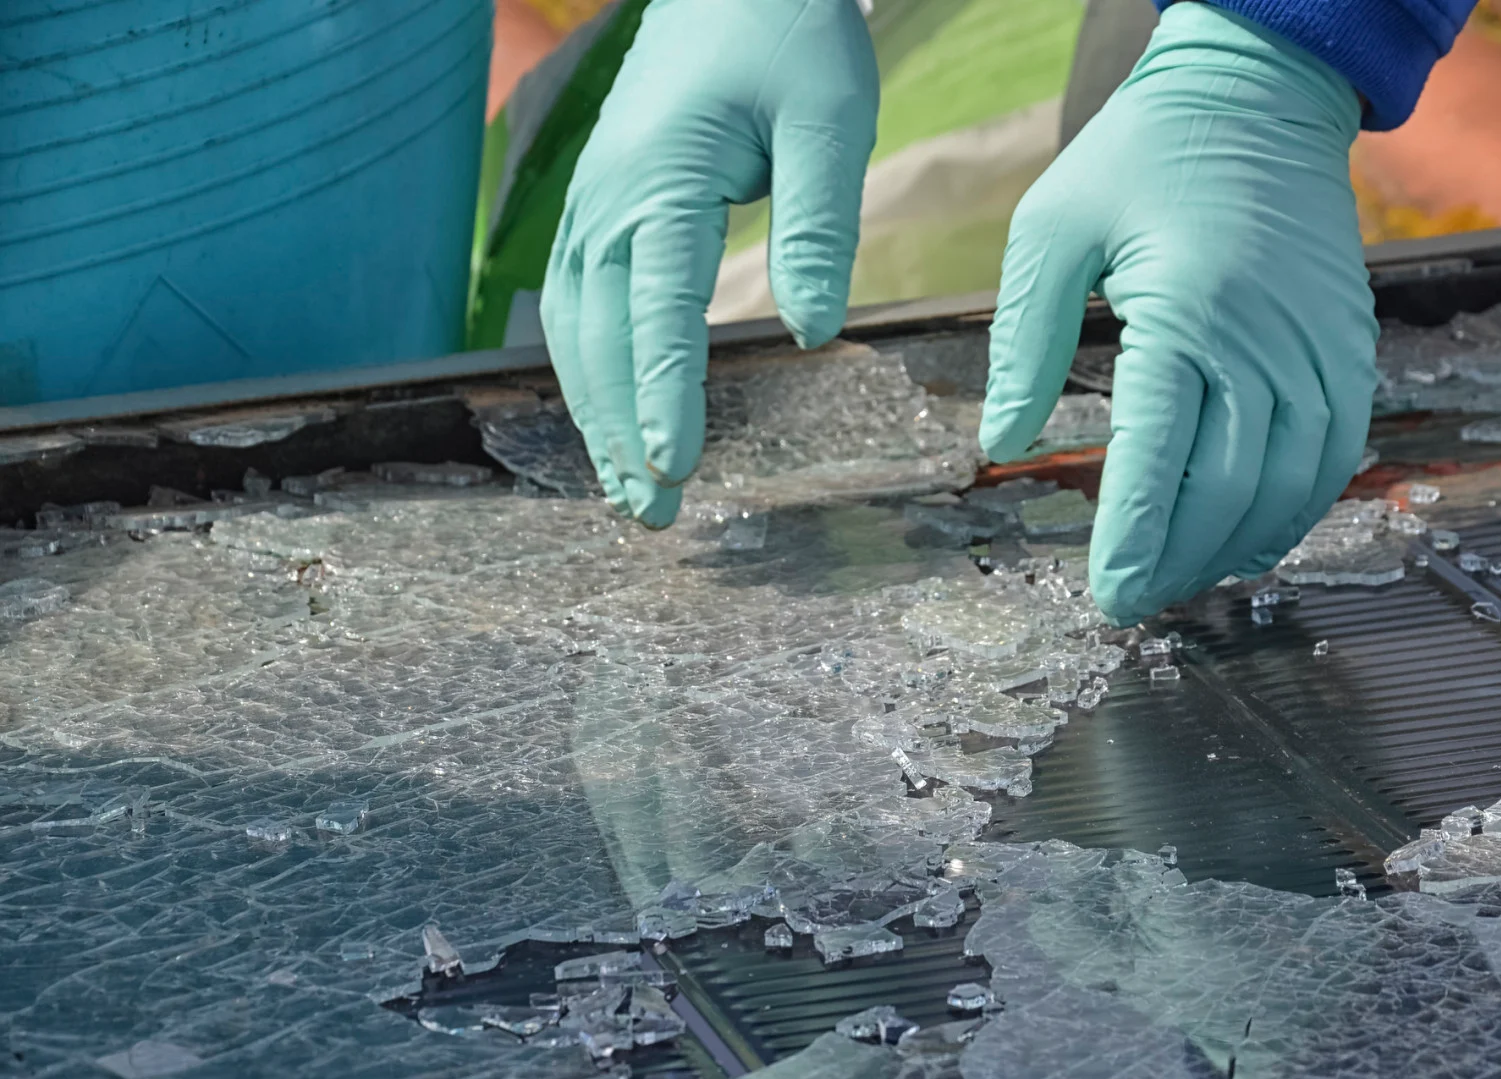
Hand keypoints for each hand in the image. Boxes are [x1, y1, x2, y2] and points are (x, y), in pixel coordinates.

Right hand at [542, 0, 877, 525]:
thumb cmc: (786, 36)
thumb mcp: (829, 117)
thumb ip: (820, 225)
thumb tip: (814, 334)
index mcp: (661, 180)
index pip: (658, 308)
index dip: (665, 394)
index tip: (676, 465)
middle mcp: (606, 202)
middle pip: (598, 339)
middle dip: (621, 432)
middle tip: (652, 514)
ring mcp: (591, 207)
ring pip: (575, 333)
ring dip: (597, 418)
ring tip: (627, 492)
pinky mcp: (599, 211)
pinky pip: (579, 309)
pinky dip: (591, 375)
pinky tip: (612, 420)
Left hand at [982, 3, 1377, 622]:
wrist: (1259, 94)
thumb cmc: (1142, 156)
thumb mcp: (1052, 228)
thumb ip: (1025, 342)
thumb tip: (1000, 447)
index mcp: (1185, 309)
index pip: (1159, 455)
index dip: (1134, 539)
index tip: (1108, 595)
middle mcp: (1264, 338)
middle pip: (1230, 489)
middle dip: (1179, 561)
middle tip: (1135, 603)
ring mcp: (1319, 347)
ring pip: (1289, 485)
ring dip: (1235, 547)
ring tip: (1183, 580)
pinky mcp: (1349, 348)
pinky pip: (1335, 454)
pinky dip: (1294, 510)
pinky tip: (1248, 536)